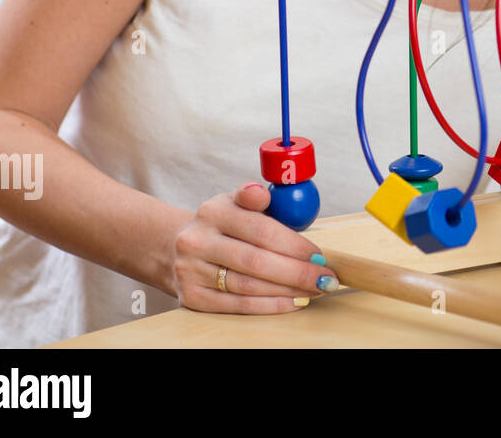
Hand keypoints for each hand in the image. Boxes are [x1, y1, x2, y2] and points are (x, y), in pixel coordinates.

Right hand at [171, 182, 338, 312]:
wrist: (174, 247)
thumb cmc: (221, 225)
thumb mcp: (235, 202)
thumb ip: (255, 197)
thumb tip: (270, 195)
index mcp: (214, 211)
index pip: (262, 230)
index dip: (295, 245)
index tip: (319, 255)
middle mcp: (198, 241)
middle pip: (256, 262)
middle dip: (298, 273)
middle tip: (326, 278)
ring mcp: (191, 271)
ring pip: (248, 286)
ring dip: (288, 291)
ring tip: (315, 290)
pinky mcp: (191, 297)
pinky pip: (237, 305)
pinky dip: (270, 306)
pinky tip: (293, 302)